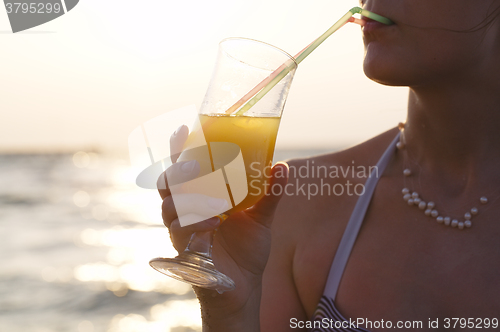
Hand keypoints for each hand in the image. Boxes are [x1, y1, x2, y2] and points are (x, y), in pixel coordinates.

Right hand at [157, 125, 288, 327]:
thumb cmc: (248, 250)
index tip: (183, 129)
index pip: (184, 169)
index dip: (179, 150)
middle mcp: (187, 212)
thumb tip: (282, 166)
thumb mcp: (262, 218)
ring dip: (189, 200)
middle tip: (195, 164)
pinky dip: (195, 225)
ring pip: (169, 207)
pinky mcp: (185, 252)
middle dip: (177, 170)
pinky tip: (214, 224)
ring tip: (215, 202)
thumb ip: (270, 193)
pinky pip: (180, 233)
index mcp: (202, 198)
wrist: (245, 286)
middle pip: (168, 184)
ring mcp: (183, 232)